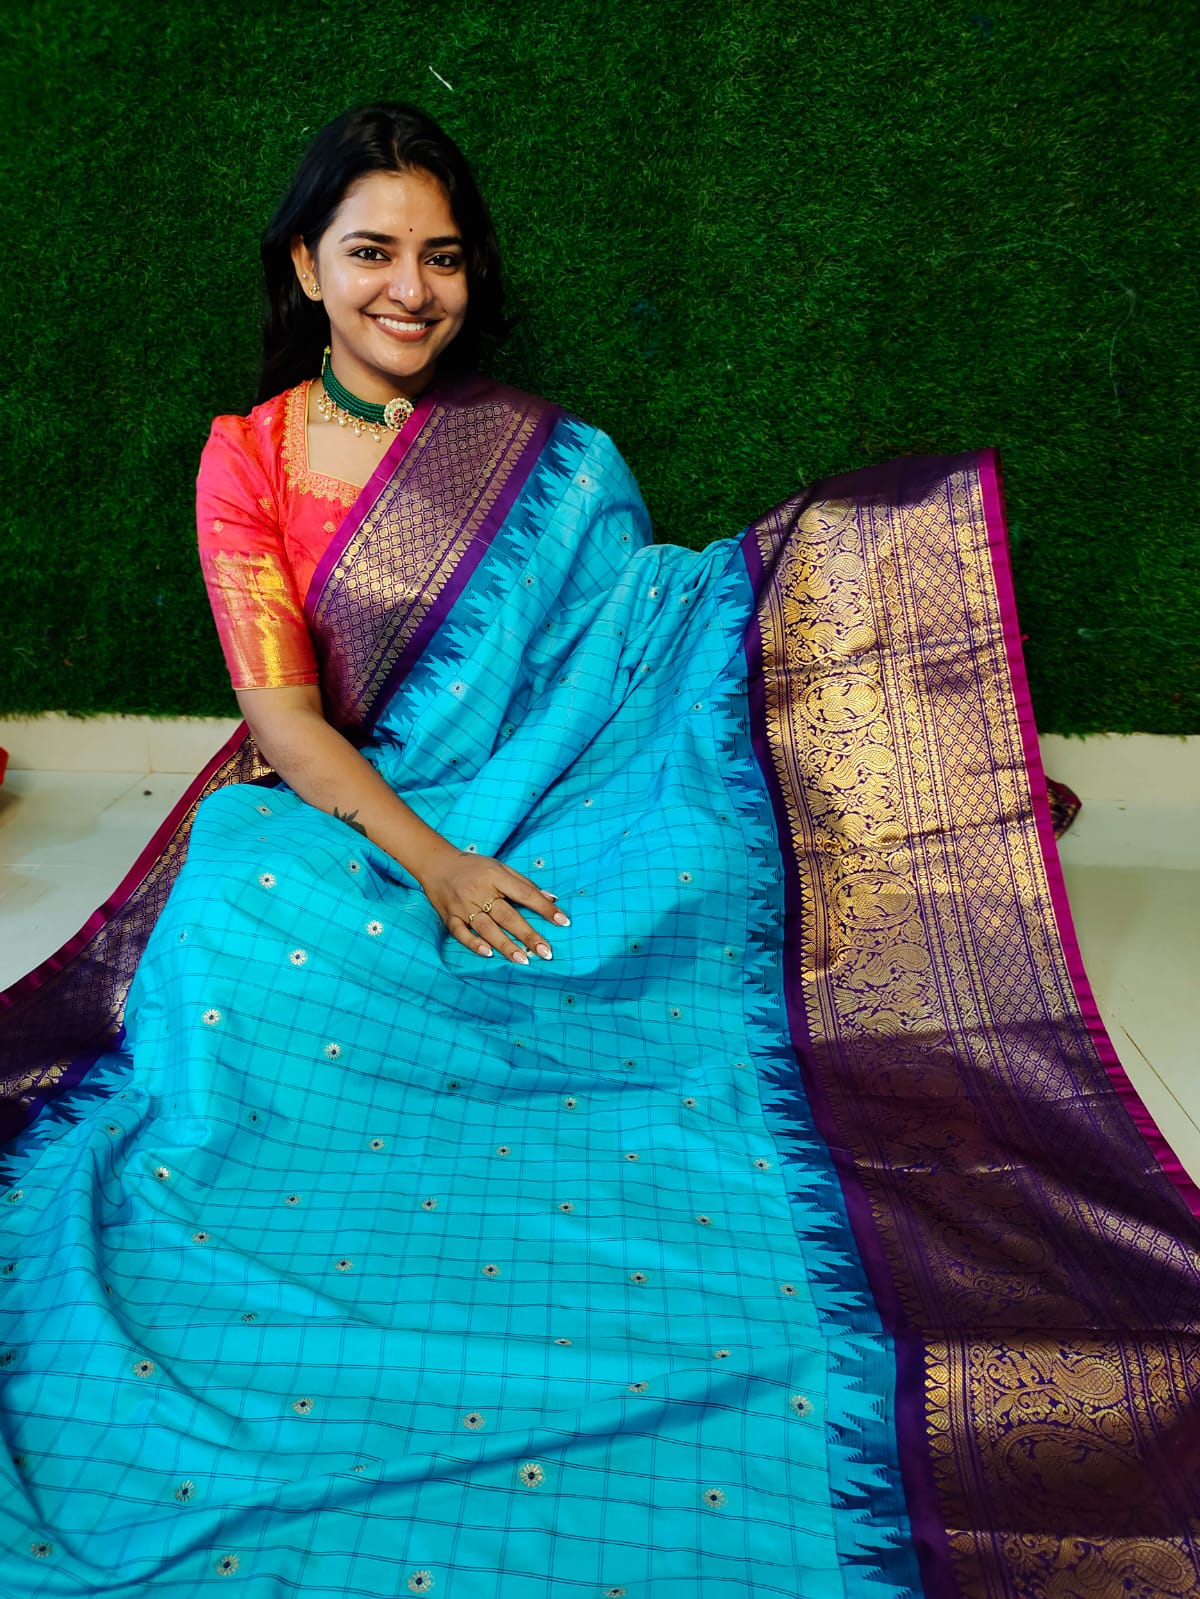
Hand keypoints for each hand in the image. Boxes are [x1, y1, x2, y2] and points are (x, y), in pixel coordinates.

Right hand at [417, 850, 570, 963]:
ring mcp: (464, 906)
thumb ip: (525, 884)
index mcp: (495, 877)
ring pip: (487, 928)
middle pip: (507, 916)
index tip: (563, 921)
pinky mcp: (449, 916)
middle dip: (528, 935)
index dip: (544, 908)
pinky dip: (474, 944)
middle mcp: (480, 892)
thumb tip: (552, 899)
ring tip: (523, 960)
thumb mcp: (500, 867)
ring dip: (506, 945)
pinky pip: (461, 933)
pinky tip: (488, 954)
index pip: (525, 893)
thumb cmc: (474, 867)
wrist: (437, 864)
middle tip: (546, 952)